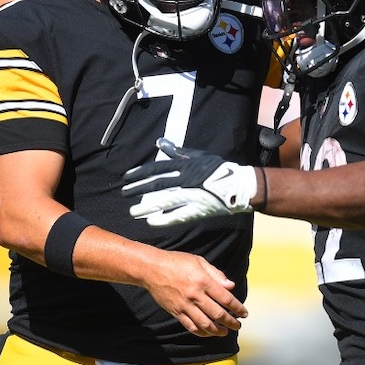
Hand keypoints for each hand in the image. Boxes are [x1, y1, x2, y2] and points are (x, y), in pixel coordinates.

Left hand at [122, 139, 256, 226]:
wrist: (241, 186)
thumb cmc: (219, 169)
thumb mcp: (199, 155)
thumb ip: (178, 151)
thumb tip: (160, 142)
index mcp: (186, 165)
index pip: (157, 168)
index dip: (140, 173)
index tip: (126, 178)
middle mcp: (187, 179)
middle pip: (157, 185)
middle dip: (138, 189)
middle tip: (124, 193)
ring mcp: (193, 195)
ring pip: (165, 201)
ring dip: (147, 207)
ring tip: (133, 212)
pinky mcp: (199, 209)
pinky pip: (178, 215)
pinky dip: (164, 219)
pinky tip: (151, 222)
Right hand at [144, 250, 247, 336]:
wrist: (151, 269)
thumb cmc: (178, 262)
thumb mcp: (199, 262)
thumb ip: (217, 275)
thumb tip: (231, 286)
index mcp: (204, 282)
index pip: (226, 299)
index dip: (237, 308)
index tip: (244, 313)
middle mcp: (195, 295)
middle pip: (217, 314)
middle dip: (230, 322)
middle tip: (238, 325)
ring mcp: (184, 305)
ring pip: (204, 324)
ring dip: (217, 330)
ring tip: (225, 332)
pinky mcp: (175, 312)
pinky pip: (190, 326)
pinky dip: (201, 332)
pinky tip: (208, 333)